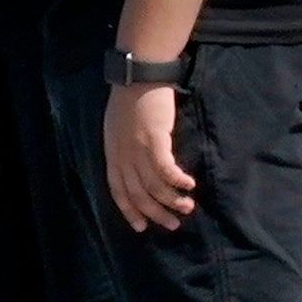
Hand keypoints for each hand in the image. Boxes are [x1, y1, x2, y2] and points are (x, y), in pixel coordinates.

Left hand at [104, 82, 194, 233]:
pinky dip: (177, 180)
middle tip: (173, 224)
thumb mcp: (117, 129)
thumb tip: (136, 171)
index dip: (129, 211)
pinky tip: (189, 185)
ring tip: (187, 207)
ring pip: (154, 185)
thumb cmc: (130, 100)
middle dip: (155, 213)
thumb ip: (124, 151)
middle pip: (138, 193)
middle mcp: (123, 154)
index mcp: (112, 153)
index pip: (118, 190)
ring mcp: (138, 147)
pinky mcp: (155, 137)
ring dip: (172, 200)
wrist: (138, 74)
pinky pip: (165, 168)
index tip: (142, 227)